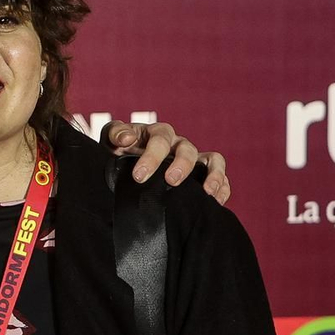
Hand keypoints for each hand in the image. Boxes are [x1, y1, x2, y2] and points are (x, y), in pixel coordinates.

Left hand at [104, 119, 229, 203]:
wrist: (125, 161)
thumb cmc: (119, 149)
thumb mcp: (112, 139)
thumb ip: (116, 134)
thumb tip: (127, 138)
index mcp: (158, 134)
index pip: (159, 140)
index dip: (152, 157)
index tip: (139, 176)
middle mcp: (178, 144)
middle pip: (187, 149)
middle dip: (182, 165)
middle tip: (171, 181)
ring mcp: (193, 158)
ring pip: (213, 160)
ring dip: (213, 175)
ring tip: (207, 192)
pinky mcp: (203, 173)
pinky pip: (220, 176)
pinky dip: (223, 187)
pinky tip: (217, 201)